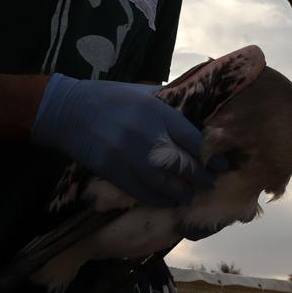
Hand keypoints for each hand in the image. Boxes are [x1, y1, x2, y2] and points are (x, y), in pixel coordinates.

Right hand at [31, 74, 219, 206]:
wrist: (69, 110)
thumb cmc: (110, 97)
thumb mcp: (143, 91)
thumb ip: (168, 102)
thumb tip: (195, 110)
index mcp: (157, 112)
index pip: (192, 139)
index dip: (210, 156)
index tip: (222, 166)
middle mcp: (146, 135)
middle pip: (181, 165)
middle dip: (199, 178)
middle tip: (210, 185)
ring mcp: (128, 156)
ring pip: (163, 184)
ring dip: (180, 194)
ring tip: (190, 196)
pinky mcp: (112, 171)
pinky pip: (141, 192)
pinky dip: (157, 199)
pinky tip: (168, 201)